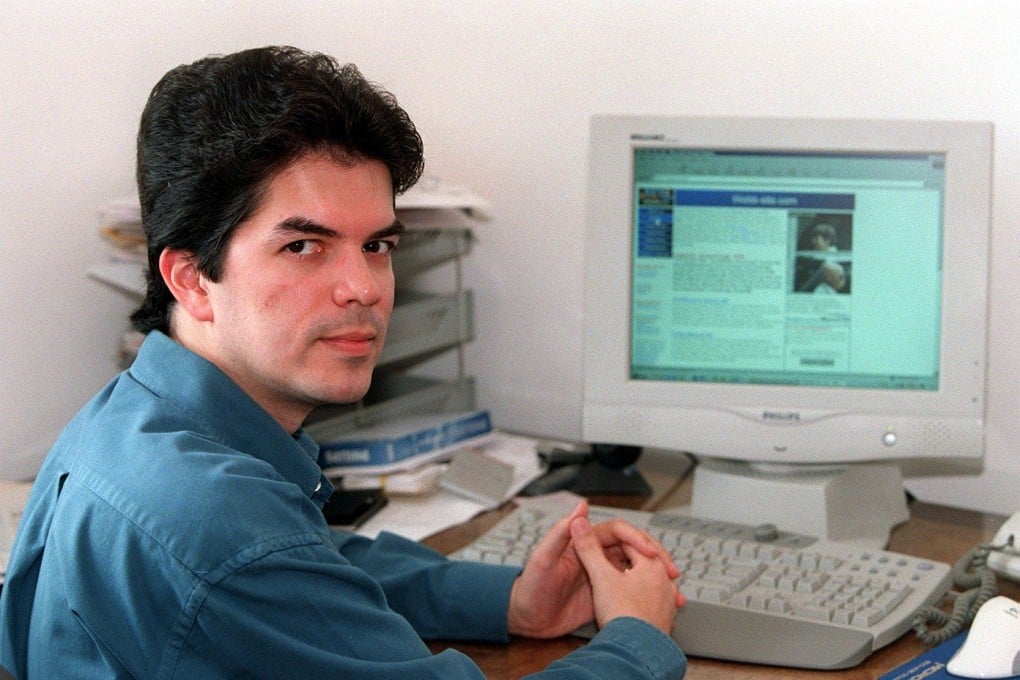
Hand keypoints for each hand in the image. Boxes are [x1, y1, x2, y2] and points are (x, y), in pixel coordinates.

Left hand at [506, 501, 682, 638]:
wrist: (526, 619)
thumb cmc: (529, 586)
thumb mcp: (542, 559)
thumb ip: (560, 533)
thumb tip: (580, 507)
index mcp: (584, 543)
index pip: (618, 533)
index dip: (636, 540)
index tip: (650, 553)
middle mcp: (596, 556)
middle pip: (633, 549)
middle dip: (654, 556)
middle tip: (671, 570)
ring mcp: (602, 576)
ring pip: (636, 569)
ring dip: (655, 575)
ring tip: (673, 587)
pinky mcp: (604, 595)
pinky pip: (630, 590)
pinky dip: (647, 594)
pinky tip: (660, 602)